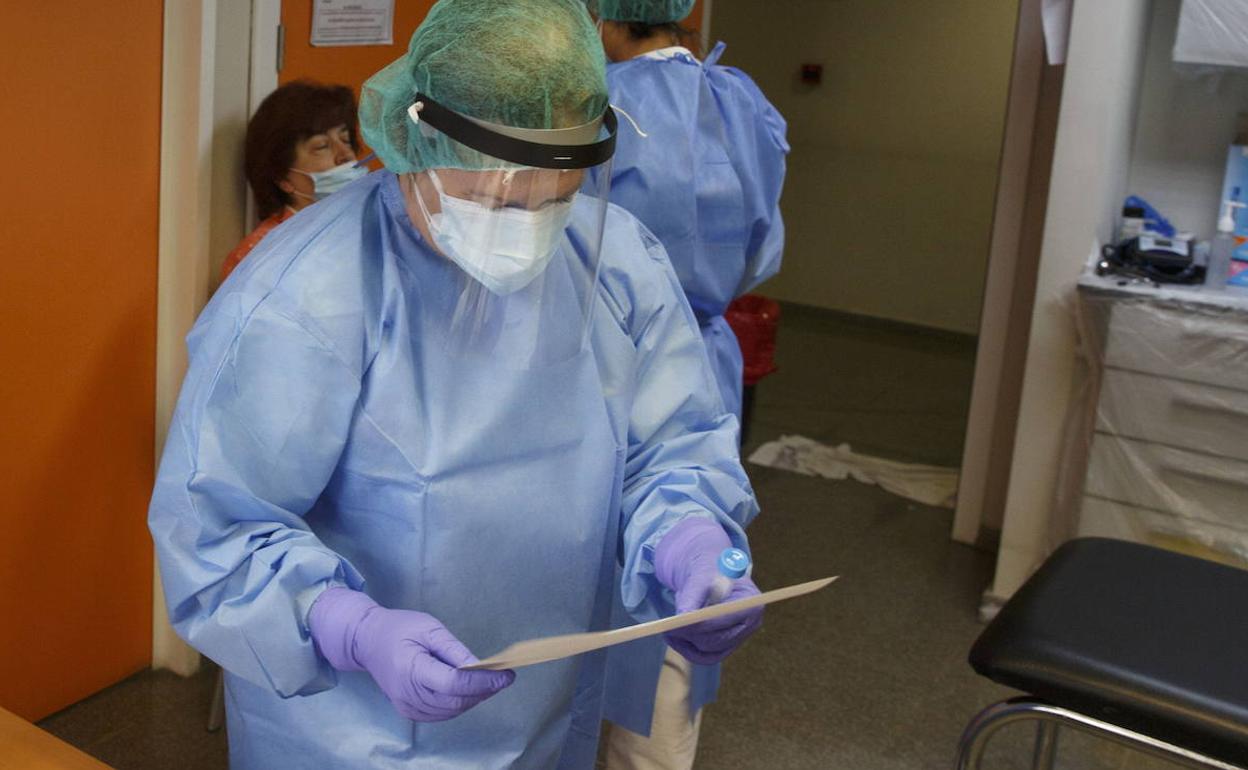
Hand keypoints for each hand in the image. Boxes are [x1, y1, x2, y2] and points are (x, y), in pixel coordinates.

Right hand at [309, 587, 514, 721]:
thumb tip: (479, 666)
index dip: (482, 682)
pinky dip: (460, 703)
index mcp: (411, 668)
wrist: (367, 642)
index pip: (453, 683)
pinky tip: (470, 689)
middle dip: (483, 690)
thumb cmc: (399, 629)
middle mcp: (407, 693)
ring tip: (490, 681)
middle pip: (455, 700)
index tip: (506, 675)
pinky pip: (442, 713)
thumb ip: (454, 649)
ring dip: (474, 698)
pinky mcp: (409, 711)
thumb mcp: (429, 627)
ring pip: (451, 710)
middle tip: (503, 677)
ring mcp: (407, 706)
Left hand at [654, 518, 762, 664]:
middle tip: (667, 628)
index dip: (701, 624)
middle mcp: (750, 624)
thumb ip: (693, 595)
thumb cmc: (707, 569)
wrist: (707, 573)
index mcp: (752, 602)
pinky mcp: (725, 646)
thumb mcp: (700, 575)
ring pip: (709, 652)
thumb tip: (683, 617)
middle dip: (691, 634)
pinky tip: (673, 638)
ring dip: (686, 643)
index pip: (725, 619)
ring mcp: (739, 637)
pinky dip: (687, 650)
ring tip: (667, 629)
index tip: (677, 623)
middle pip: (718, 640)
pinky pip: (705, 657)